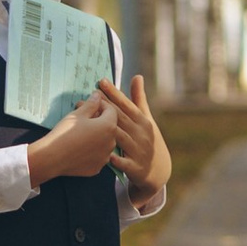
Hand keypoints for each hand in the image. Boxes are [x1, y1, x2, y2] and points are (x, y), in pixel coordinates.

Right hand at [26, 89, 118, 186]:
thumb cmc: (65, 133)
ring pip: (105, 142)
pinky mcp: (97, 167)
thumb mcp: (77, 114)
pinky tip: (81, 146)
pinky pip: (98, 156)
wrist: (52, 157)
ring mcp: (105, 157)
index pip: (111, 111)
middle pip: (109, 127)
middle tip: (84, 117)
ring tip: (82, 132)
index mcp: (109, 126)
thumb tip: (98, 95)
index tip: (92, 104)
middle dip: (100, 120)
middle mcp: (111, 143)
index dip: (102, 105)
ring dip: (98, 136)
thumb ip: (91, 104)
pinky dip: (93, 150)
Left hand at [99, 70, 169, 196]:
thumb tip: (137, 76)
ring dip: (103, 129)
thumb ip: (139, 98)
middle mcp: (141, 134)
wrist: (159, 169)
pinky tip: (105, 155)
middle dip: (104, 107)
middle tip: (87, 97)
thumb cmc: (148, 139)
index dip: (114, 93)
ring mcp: (139, 150)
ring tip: (87, 121)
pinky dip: (115, 159)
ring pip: (120, 138)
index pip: (126, 104)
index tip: (101, 81)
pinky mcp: (135, 167)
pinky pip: (123, 162)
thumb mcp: (146, 119)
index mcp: (143, 121)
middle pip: (120, 118)